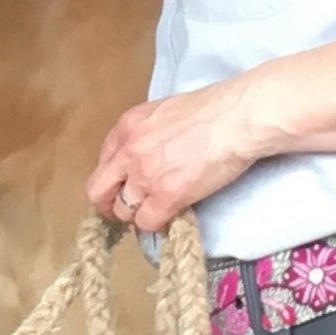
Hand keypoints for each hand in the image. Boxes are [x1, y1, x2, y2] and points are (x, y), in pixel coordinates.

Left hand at [84, 81, 266, 231]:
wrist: (237, 118)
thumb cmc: (213, 109)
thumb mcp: (165, 111)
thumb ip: (148, 133)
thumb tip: (150, 154)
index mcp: (127, 126)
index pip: (104, 161)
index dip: (114, 177)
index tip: (125, 184)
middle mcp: (128, 152)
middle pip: (98, 191)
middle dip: (109, 204)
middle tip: (125, 210)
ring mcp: (145, 176)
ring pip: (123, 211)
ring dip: (137, 214)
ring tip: (155, 211)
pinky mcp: (167, 196)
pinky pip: (147, 223)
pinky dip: (156, 225)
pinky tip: (169, 217)